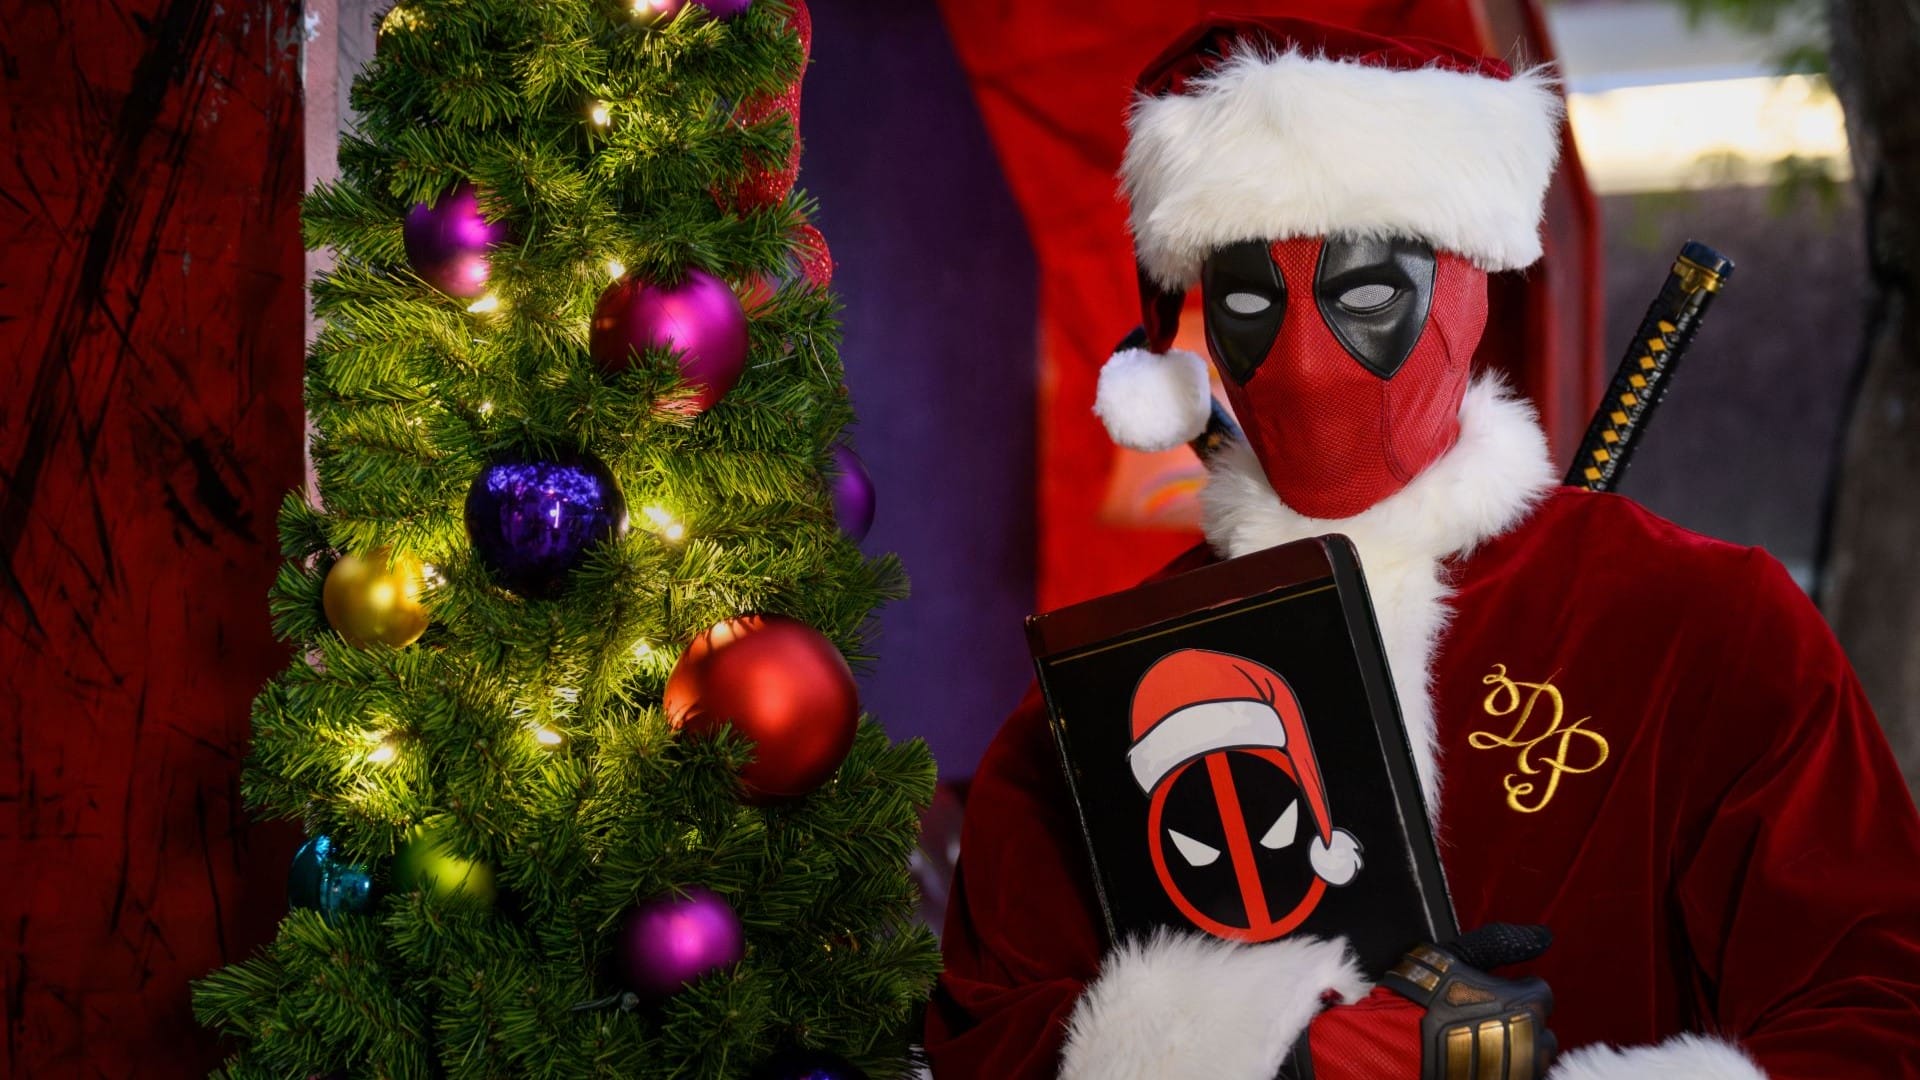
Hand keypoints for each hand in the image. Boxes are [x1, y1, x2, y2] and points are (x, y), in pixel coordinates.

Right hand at [1290, 924, 1557, 1079]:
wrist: (1395, 1045)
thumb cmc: (1425, 998)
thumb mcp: (1460, 957)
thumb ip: (1503, 943)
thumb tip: (1544, 936)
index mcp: (1527, 1004)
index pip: (1541, 994)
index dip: (1516, 991)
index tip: (1493, 994)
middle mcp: (1533, 1041)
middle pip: (1541, 1032)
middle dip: (1520, 1025)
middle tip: (1486, 1020)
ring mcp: (1520, 1070)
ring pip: (1533, 1060)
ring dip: (1515, 1050)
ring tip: (1481, 1044)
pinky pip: (1517, 1077)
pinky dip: (1502, 1069)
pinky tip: (1479, 1061)